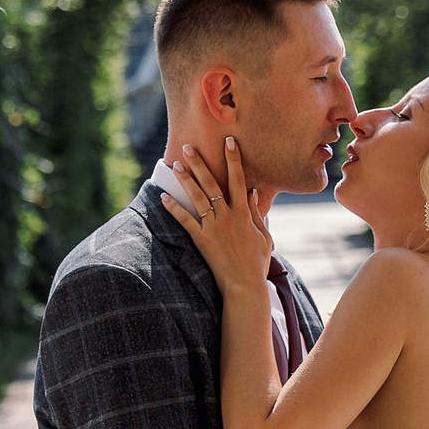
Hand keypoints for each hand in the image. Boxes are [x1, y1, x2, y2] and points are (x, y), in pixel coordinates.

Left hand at [157, 141, 272, 295]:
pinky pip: (185, 221)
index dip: (234, 159)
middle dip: (199, 163)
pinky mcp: (201, 240)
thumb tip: (252, 191)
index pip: (238, 180)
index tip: (229, 142)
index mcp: (244, 214)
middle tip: (188, 146)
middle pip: (211, 183)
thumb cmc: (256, 263)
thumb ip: (257, 214)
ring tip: (175, 164)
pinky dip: (174, 209)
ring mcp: (213, 227)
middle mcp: (228, 216)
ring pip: (197, 197)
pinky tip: (164, 197)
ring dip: (185, 179)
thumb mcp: (264, 237)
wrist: (245, 285)